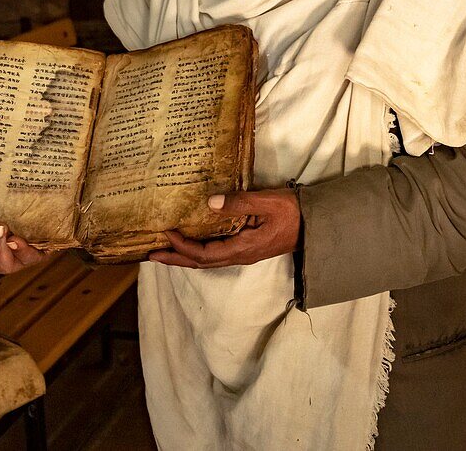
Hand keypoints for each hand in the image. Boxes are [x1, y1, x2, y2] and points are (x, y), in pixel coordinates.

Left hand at [148, 189, 300, 268]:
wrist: (314, 225)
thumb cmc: (292, 212)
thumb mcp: (267, 202)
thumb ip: (240, 203)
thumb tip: (209, 203)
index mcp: (242, 248)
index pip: (204, 253)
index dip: (183, 246)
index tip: (166, 233)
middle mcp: (240, 256)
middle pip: (201, 263)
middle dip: (175, 259)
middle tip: (150, 255)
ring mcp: (244, 254)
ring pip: (208, 260)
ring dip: (185, 256)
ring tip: (165, 251)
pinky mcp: (247, 248)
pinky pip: (216, 254)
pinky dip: (199, 251)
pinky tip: (193, 242)